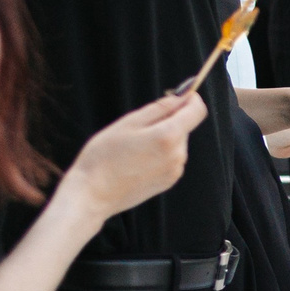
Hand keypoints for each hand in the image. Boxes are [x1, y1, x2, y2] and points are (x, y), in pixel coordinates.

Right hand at [66, 91, 205, 219]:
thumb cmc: (104, 157)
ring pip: (177, 143)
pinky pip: (171, 158)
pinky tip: (138, 160)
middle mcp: (178, 155)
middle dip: (168, 120)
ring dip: (163, 138)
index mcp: (168, 136)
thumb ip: (159, 108)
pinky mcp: (168, 182)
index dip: (190, 99)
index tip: (178, 95)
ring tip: (134, 147)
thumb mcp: (128, 123)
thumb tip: (181, 97)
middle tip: (139, 127)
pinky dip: (160, 153)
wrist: (92, 195)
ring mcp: (174, 171)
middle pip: (184, 126)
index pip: (197, 110)